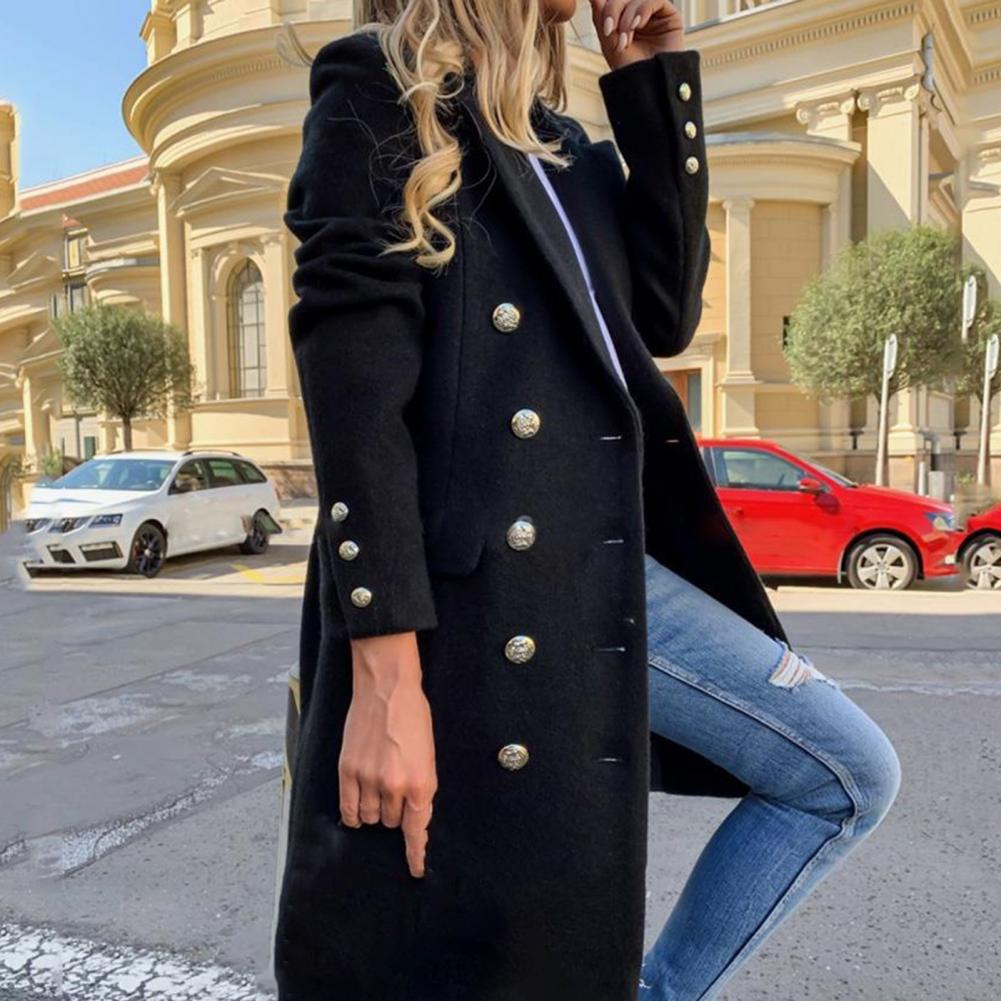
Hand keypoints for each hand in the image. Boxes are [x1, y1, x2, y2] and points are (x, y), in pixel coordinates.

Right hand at [339, 631, 437, 877]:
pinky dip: (353, 813)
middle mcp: (394, 787)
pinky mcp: (347, 771)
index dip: (416, 854)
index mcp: (421, 782)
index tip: (416, 870)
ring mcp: (368, 780)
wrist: (387, 689)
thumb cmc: (413, 716)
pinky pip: (348, 809)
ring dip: (375, 810)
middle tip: (395, 790)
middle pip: (392, 823)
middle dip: (396, 813)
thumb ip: (420, 785)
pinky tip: (358, 806)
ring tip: (377, 787)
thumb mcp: (428, 754)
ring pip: (370, 818)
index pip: (417, 830)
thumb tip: (413, 812)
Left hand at [587, 0, 685, 69]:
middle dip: (613, 10)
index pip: (612, 1)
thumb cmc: (630, 73)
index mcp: (625, 21)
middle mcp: (640, 16)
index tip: (603, 25)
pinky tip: (638, 26)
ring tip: (625, 41)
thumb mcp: (609, 45)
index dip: (605, 7)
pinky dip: (642, 10)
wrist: (651, 90)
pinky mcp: (671, 16)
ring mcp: (655, 15)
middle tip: (609, 30)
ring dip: (627, 17)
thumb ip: (601, 18)